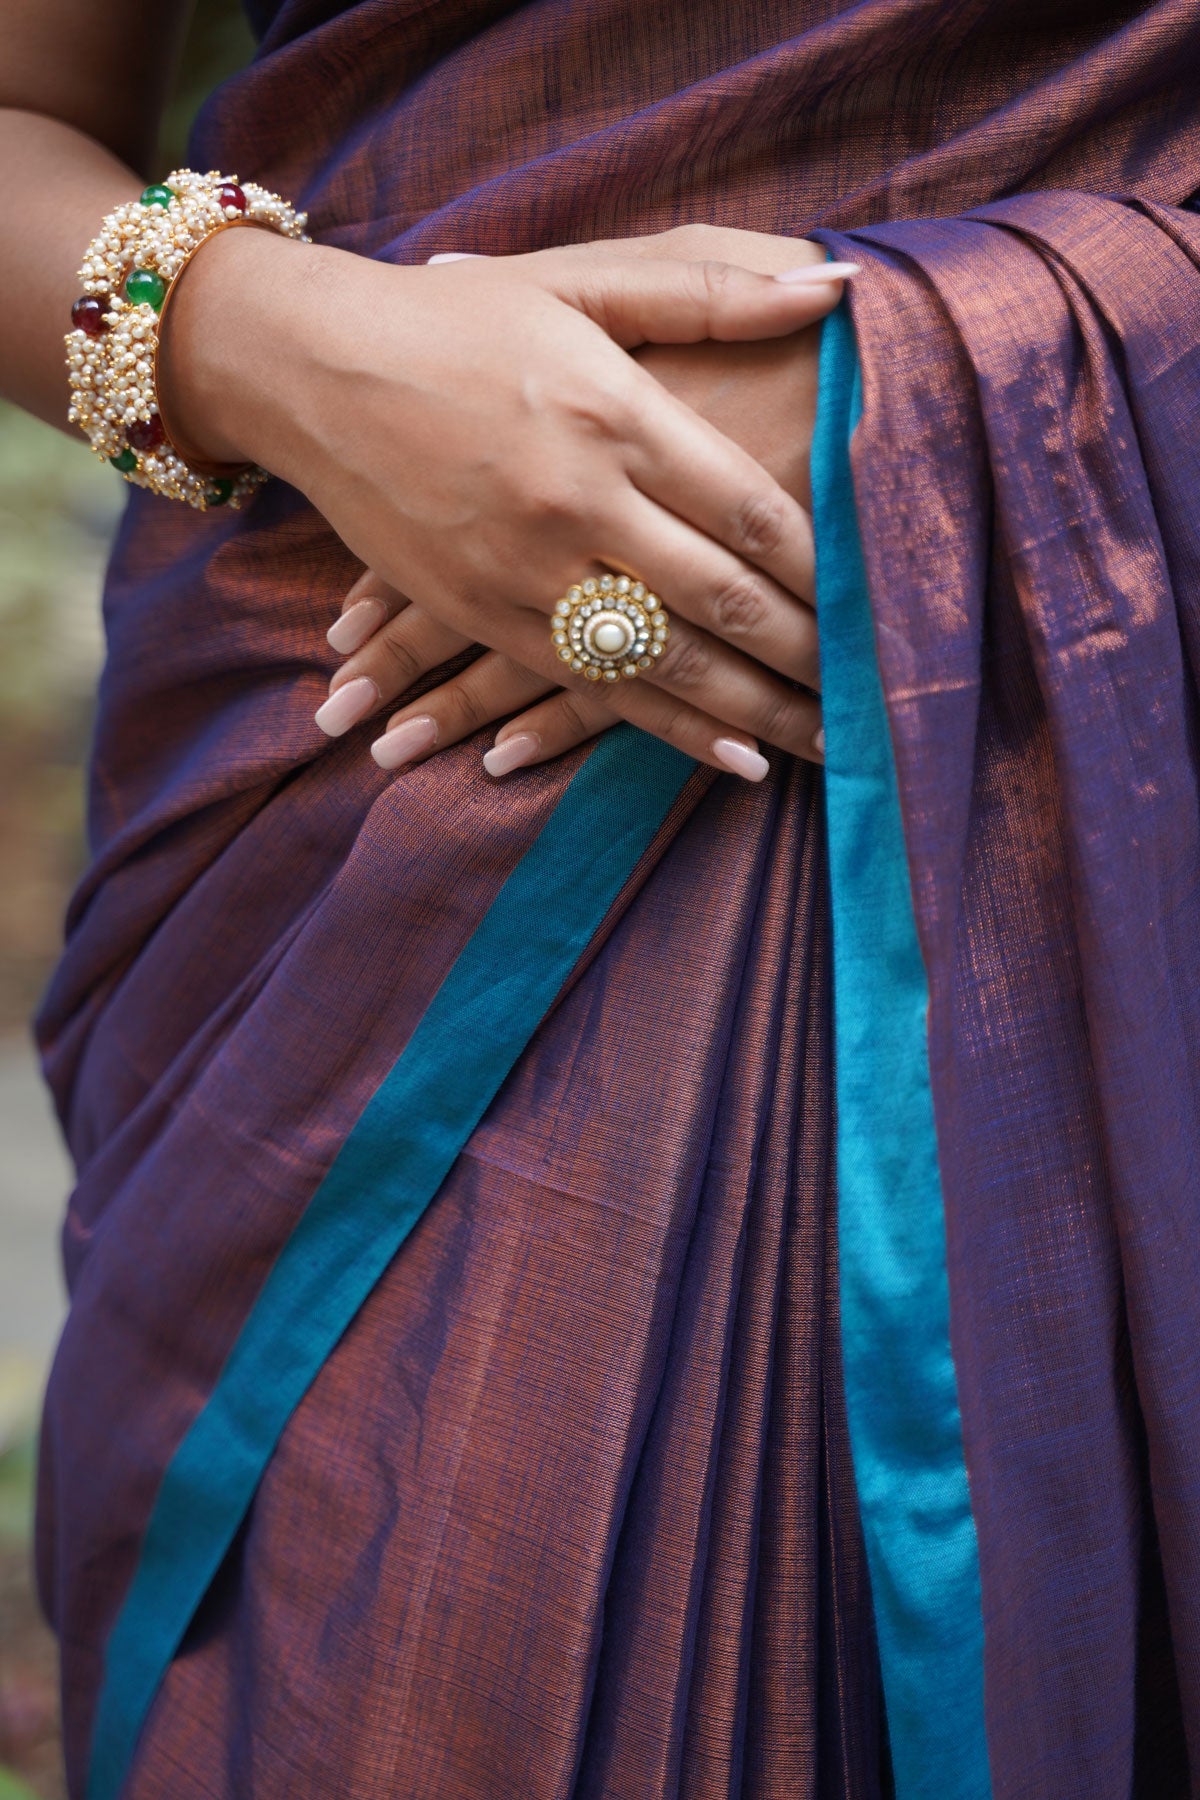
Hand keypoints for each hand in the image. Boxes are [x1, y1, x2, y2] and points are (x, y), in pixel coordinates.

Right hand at [159, 228, 847, 773]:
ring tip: (829, 747)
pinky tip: (733, 759)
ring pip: (664, 662)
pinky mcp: (481, 614)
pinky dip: (668, 731)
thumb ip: (712, 288)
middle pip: (719, 597)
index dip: (825, 564)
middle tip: (879, 695)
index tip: (882, 601)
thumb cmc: (460, 317)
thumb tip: (841, 284)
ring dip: (755, 711)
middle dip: (808, 653)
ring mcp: (523, 568)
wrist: (312, 367)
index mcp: (615, 411)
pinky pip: (591, 690)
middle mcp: (576, 498)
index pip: (750, 507)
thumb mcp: (583, 279)